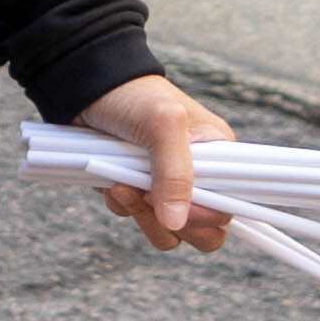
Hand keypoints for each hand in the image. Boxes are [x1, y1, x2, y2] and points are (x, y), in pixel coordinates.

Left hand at [77, 72, 237, 249]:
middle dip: (172, 223)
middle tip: (145, 196)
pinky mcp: (138, 191)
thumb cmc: (135, 96)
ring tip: (121, 184)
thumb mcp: (163, 125)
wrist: (89, 88)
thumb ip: (175, 173)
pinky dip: (121, 204)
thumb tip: (176, 222)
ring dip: (141, 215)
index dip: (205, 215)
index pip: (229, 206)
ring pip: (167, 231)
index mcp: (220, 156)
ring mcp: (166, 187)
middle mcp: (198, 176)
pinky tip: (111, 178)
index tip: (174, 205)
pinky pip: (135, 217)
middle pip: (204, 232)